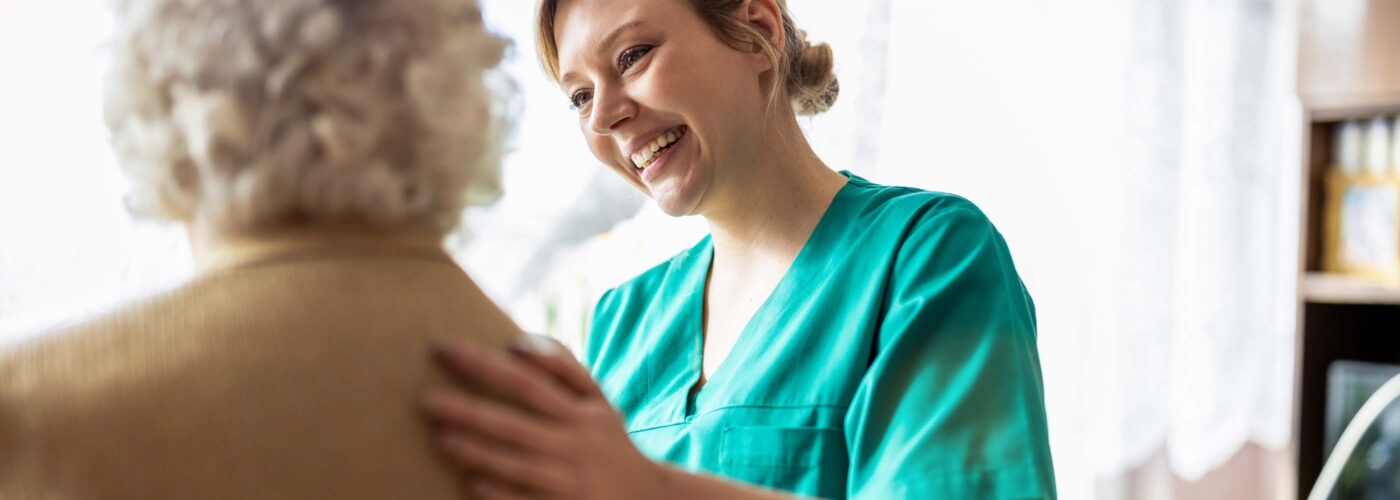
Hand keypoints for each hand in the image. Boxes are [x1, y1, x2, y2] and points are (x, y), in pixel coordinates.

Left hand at [423, 336, 665, 498]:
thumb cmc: (608, 443)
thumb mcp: (598, 403)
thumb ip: (563, 369)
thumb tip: (516, 343)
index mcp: (580, 412)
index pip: (525, 381)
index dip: (484, 364)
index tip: (443, 349)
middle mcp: (576, 443)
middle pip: (515, 422)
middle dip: (469, 410)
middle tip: (425, 400)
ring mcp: (571, 481)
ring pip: (518, 464)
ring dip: (478, 452)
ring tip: (441, 439)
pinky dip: (499, 494)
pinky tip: (470, 484)